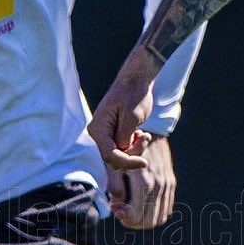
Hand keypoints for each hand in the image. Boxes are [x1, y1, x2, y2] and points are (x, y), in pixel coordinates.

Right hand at [88, 50, 159, 172]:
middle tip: (145, 137)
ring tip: (145, 134)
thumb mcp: (132, 116)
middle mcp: (98, 133)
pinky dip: (135, 145)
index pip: (110, 154)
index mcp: (98, 128)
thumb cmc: (133, 95)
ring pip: (121, 155)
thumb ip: (125, 136)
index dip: (127, 162)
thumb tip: (122, 151)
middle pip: (115, 158)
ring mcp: (105, 135)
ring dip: (136, 149)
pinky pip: (124, 150)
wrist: (135, 81)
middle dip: (133, 153)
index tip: (145, 163)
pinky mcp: (113, 135)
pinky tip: (141, 133)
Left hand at [106, 135, 176, 229]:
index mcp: (144, 182)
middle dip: (132, 221)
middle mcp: (159, 186)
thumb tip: (117, 205)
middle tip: (122, 211)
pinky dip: (154, 212)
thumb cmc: (127, 147)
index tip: (115, 208)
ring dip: (143, 219)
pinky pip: (166, 208)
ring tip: (131, 208)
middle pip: (148, 221)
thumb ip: (115, 186)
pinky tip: (143, 204)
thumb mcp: (116, 163)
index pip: (135, 216)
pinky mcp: (171, 183)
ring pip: (158, 218)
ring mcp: (167, 185)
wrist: (151, 129)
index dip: (123, 217)